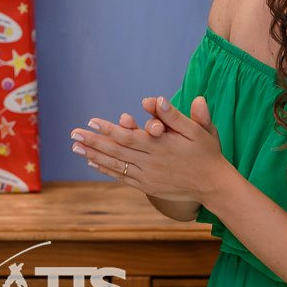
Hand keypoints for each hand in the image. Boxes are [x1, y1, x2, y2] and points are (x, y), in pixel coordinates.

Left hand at [71, 96, 226, 201]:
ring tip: (76, 147)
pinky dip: (106, 169)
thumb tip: (157, 99)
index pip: (127, 137)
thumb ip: (175, 116)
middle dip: (92, 142)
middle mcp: (149, 163)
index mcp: (159, 146)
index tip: (90, 121)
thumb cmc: (206, 153)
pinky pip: (122, 177)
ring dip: (93, 155)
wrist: (214, 186)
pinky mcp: (147, 186)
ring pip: (115, 165)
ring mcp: (147, 176)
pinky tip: (93, 162)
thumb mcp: (197, 130)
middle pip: (115, 151)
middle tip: (73, 134)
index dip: (107, 129)